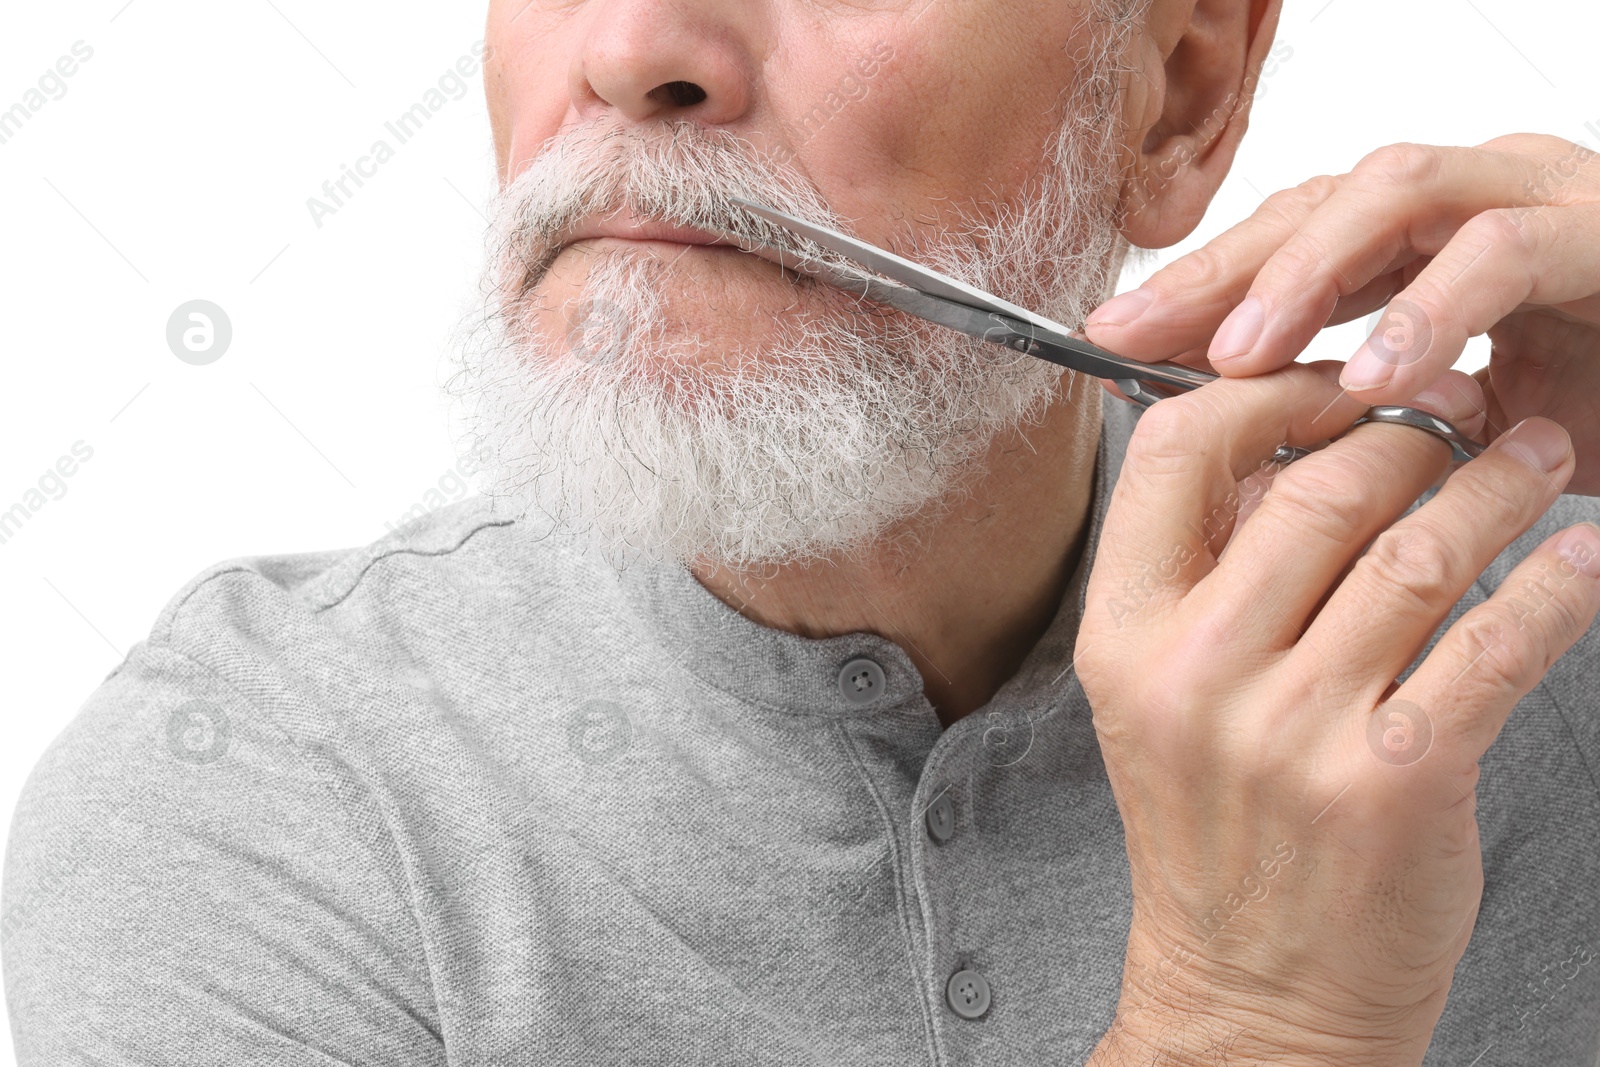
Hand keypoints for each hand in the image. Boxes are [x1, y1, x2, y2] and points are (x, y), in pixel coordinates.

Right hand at [1075, 363, 1599, 1065]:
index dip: (1270, 392)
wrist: (1251, 993)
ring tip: (1535, 457)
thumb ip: (1210, 574)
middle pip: (1322, 485)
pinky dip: (1559, 583)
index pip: (1177, 452)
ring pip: (1420, 550)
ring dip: (1498, 485)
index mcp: (1126, 635)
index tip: (1336, 381)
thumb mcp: (1161, 697)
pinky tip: (1580, 553)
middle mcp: (1199, 672)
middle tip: (1465, 404)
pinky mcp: (1395, 778)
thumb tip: (1298, 444)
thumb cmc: (1214, 835)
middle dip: (1413, 428)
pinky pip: (1500, 641)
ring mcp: (1295, 727)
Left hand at [1085, 135, 1599, 493]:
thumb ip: (1366, 412)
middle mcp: (1477, 193)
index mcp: (1430, 234)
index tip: (1113, 341)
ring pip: (1397, 193)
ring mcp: (1544, 194)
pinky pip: (1505, 249)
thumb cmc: (1599, 400)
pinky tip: (1375, 376)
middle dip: (1223, 269)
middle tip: (1139, 337)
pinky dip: (1432, 311)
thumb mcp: (1457, 416)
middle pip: (1318, 202)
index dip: (1202, 284)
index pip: (1290, 237)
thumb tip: (1243, 447)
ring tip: (1238, 357)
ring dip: (1307, 275)